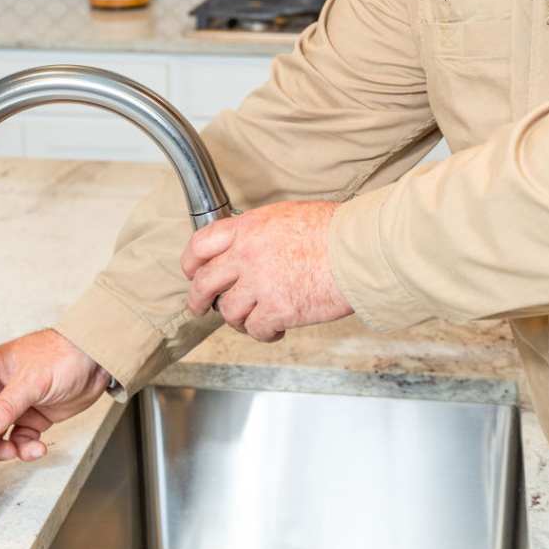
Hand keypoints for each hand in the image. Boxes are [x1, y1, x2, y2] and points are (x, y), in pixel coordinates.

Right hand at [0, 327, 109, 461]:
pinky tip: (37, 448)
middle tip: (0, 449)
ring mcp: (20, 404)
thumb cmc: (63, 353)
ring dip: (9, 448)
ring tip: (19, 451)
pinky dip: (27, 448)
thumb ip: (6, 406)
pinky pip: (23, 439)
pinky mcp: (36, 416)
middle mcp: (1, 389)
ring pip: (2, 435)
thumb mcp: (31, 380)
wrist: (96, 360)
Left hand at [180, 200, 352, 341]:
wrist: (358, 250)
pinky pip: (256, 329)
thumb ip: (259, 232)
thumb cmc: (334, 230)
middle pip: (205, 283)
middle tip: (200, 308)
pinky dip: (264, 333)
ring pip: (229, 312)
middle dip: (198, 300)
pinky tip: (276, 330)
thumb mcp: (286, 215)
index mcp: (247, 228)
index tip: (192, 273)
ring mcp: (260, 284)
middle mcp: (246, 255)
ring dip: (239, 320)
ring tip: (255, 320)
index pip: (200, 245)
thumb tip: (249, 245)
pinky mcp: (277, 310)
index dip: (191, 263)